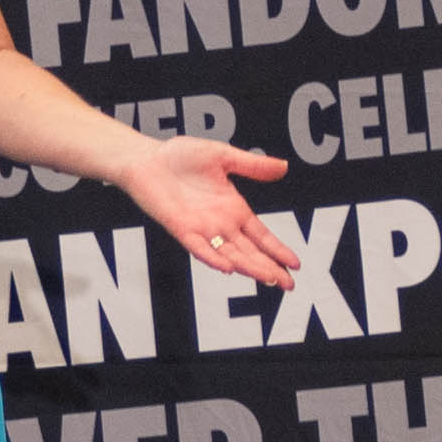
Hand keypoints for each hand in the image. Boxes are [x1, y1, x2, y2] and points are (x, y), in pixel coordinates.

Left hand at [126, 135, 299, 285]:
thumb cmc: (180, 156)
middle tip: (289, 285)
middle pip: (250, 252)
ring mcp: (202, 229)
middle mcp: (220, 224)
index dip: (278, 250)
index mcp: (234, 209)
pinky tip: (228, 268)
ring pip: (230, 255)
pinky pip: (199, 248)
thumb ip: (252, 165)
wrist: (147, 159)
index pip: (261, 236)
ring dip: (249, 267)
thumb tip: (284, 166)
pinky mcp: (181, 229)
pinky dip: (213, 258)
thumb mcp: (223, 156)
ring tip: (269, 279)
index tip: (294, 265)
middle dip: (270, 267)